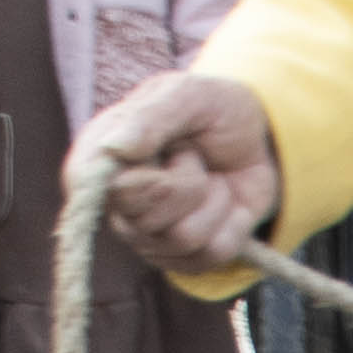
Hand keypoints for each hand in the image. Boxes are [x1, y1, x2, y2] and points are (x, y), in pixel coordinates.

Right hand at [90, 67, 279, 275]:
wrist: (256, 138)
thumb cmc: (211, 111)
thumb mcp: (186, 95)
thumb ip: (150, 117)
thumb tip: (114, 148)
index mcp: (99, 158)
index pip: (95, 189)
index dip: (142, 178)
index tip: (173, 151)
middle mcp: (115, 204)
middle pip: (146, 220)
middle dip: (188, 182)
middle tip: (193, 157)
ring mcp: (146, 237)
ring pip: (183, 239)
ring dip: (214, 200)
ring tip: (211, 176)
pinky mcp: (181, 257)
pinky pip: (211, 256)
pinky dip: (233, 224)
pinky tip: (225, 202)